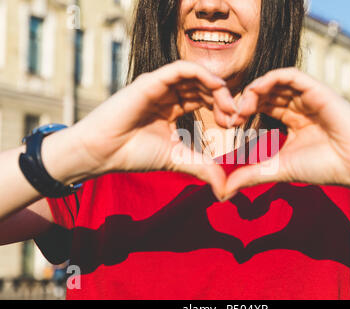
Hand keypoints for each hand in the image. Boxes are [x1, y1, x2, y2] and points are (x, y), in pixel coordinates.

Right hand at [69, 61, 237, 197]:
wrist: (103, 153)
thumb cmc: (134, 154)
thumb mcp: (178, 159)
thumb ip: (203, 168)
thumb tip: (225, 189)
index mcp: (171, 108)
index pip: (203, 99)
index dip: (222, 108)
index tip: (235, 125)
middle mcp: (166, 94)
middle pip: (203, 87)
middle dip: (224, 100)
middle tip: (236, 117)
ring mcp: (159, 86)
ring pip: (196, 75)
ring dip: (217, 88)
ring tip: (229, 107)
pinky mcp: (151, 81)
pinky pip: (181, 68)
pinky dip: (203, 74)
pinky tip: (218, 88)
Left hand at [224, 68, 349, 197]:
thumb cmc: (322, 167)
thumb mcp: (277, 169)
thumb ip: (251, 175)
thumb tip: (224, 190)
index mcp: (291, 120)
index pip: (262, 106)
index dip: (244, 111)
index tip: (229, 124)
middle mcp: (299, 105)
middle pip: (266, 93)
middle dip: (245, 101)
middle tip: (232, 115)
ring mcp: (308, 96)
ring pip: (275, 81)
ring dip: (254, 90)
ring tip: (243, 106)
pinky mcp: (317, 89)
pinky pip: (290, 75)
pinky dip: (270, 79)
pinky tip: (256, 91)